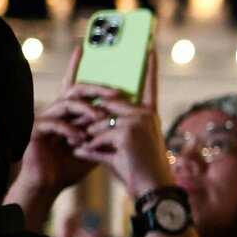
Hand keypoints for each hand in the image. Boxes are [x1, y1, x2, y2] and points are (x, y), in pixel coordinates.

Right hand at [8, 46, 102, 221]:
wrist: (51, 183)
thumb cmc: (73, 163)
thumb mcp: (98, 142)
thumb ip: (109, 127)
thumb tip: (134, 115)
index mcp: (71, 110)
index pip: (77, 83)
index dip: (77, 64)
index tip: (83, 46)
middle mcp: (57, 108)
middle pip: (77, 88)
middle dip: (97, 89)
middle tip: (116, 94)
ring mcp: (46, 117)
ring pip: (68, 101)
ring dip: (87, 110)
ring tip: (100, 119)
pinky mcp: (37, 129)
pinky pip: (55, 123)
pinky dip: (71, 130)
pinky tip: (80, 139)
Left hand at [71, 45, 175, 198]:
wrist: (152, 189)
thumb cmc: (138, 171)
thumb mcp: (123, 147)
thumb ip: (108, 132)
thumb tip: (85, 131)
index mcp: (149, 115)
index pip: (148, 86)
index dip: (149, 67)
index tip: (150, 47)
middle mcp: (145, 114)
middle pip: (108, 105)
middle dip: (92, 122)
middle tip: (84, 138)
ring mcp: (137, 121)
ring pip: (99, 121)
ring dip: (91, 139)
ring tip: (96, 154)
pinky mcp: (127, 131)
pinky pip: (97, 134)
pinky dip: (91, 148)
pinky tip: (90, 156)